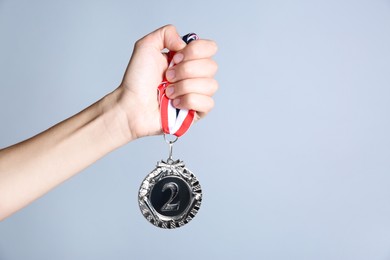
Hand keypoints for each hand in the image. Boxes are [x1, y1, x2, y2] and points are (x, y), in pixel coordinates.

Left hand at [117, 25, 217, 139]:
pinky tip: (174, 103)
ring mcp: (197, 94)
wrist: (131, 105)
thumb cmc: (136, 81)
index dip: (194, 52)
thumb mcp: (146, 47)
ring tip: (168, 92)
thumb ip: (166, 33)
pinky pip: (207, 103)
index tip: (176, 58)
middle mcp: (195, 75)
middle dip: (185, 71)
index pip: (210, 48)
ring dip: (184, 87)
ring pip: (211, 85)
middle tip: (168, 77)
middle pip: (212, 66)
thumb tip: (184, 43)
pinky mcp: (197, 112)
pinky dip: (188, 101)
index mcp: (187, 59)